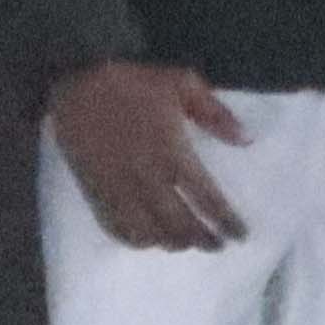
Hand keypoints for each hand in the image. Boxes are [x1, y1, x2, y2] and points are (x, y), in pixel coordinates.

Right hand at [48, 59, 248, 252]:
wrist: (77, 79)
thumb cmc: (133, 82)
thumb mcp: (183, 84)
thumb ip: (216, 114)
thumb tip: (247, 140)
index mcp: (174, 155)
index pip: (208, 200)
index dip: (227, 222)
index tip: (241, 235)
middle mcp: (148, 179)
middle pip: (180, 224)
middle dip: (202, 240)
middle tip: (216, 245)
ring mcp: (119, 189)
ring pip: (148, 232)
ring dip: (170, 243)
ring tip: (185, 243)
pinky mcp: (94, 190)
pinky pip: (114, 226)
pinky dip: (134, 239)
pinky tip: (146, 240)